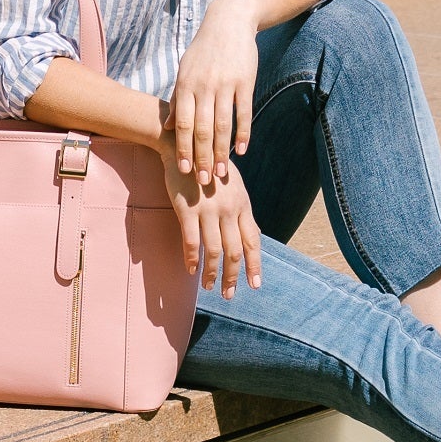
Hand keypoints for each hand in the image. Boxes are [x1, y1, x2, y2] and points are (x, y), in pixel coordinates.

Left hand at [167, 2, 258, 181]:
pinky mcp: (245, 82)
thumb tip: (169, 128)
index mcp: (186, 85)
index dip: (183, 149)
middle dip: (201, 158)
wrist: (228, 23)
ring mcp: (225, 84)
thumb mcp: (185, 71)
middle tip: (203, 181)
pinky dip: (243, 134)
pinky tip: (241, 151)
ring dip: (221, 152)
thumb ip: (177, 99)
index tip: (183, 171)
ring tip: (221, 172)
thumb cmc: (203, 51)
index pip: (182, 124)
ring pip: (223, 125)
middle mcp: (204, 86)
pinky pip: (243, 113)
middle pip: (202, 130)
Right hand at [169, 151, 264, 299]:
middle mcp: (229, 210)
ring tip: (209, 286)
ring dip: (212, 273)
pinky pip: (191, 241)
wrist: (185, 147)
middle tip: (228, 294)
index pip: (253, 241)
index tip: (255, 285)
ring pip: (214, 251)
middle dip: (233, 277)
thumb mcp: (234, 186)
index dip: (255, 265)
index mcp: (242, 205)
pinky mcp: (188, 209)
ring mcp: (209, 210)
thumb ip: (240, 210)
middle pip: (234, 251)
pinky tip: (191, 269)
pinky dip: (192, 259)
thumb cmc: (210, 167)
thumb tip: (251, 234)